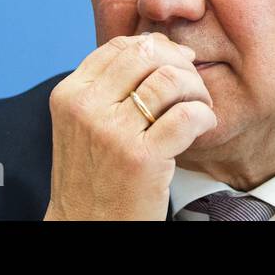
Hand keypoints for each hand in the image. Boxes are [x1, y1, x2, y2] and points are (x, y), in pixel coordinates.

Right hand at [43, 31, 217, 219]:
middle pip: (149, 54)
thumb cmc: (95, 175)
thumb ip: (110, 85)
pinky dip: (204, 116)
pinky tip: (202, 126)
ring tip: (199, 108)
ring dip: (197, 90)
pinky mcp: (141, 157)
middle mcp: (86, 108)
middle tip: (192, 87)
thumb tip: (160, 46)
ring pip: (171, 79)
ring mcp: (112, 132)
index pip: (122, 46)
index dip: (158, 47)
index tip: (176, 63)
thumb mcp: (84, 123)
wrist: (86, 229)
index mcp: (70, 94)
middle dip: (181, 64)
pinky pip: (187, 115)